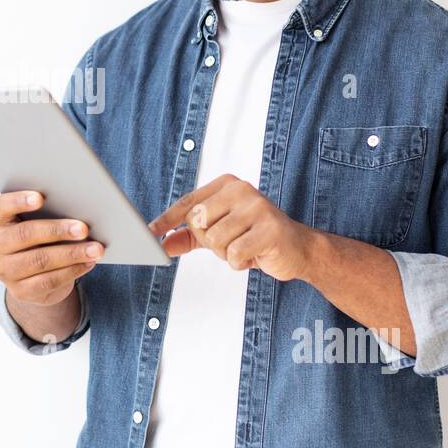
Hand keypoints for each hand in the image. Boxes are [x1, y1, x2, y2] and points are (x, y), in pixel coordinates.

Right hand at [0, 190, 103, 305]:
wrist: (32, 276)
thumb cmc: (39, 238)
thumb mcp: (37, 222)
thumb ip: (49, 213)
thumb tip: (78, 210)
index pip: (1, 206)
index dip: (18, 201)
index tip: (40, 198)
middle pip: (24, 234)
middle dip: (56, 230)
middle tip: (83, 228)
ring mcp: (5, 270)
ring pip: (40, 260)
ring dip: (72, 254)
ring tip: (95, 249)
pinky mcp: (20, 291)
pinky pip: (48, 281)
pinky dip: (72, 271)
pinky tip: (88, 263)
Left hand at [147, 173, 316, 280]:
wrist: (298, 249)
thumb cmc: (255, 237)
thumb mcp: (219, 234)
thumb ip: (190, 237)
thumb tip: (162, 244)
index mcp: (227, 185)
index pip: (188, 202)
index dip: (167, 220)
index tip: (149, 233)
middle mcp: (241, 190)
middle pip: (199, 222)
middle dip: (209, 242)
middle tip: (231, 243)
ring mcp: (257, 208)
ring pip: (215, 240)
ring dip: (226, 253)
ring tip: (244, 248)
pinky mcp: (269, 229)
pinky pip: (234, 253)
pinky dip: (239, 262)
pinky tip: (253, 256)